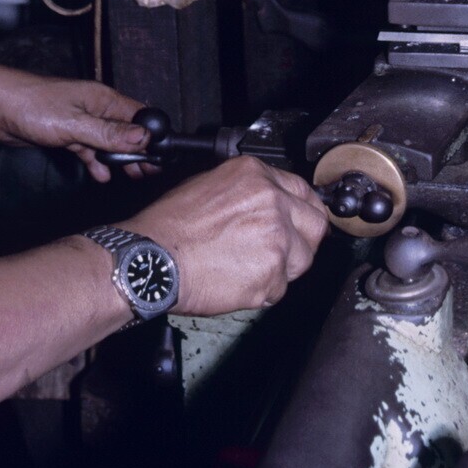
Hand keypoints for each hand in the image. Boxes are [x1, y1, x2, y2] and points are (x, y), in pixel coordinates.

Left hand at [0, 46, 150, 181]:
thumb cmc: (33, 105)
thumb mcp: (75, 124)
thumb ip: (108, 133)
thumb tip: (142, 137)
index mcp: (103, 99)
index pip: (138, 116)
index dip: (152, 134)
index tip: (161, 154)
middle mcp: (95, 109)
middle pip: (125, 130)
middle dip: (139, 150)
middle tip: (150, 171)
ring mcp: (80, 121)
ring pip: (107, 142)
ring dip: (119, 158)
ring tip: (132, 176)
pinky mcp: (65, 134)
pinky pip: (88, 149)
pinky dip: (96, 162)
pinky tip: (101, 175)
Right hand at [127, 155, 328, 314]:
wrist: (151, 260)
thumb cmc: (170, 227)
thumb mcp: (209, 184)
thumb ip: (247, 191)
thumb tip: (266, 202)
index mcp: (257, 176)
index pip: (303, 191)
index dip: (302, 211)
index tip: (300, 222)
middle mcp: (273, 202)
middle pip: (315, 224)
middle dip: (304, 240)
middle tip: (286, 251)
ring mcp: (276, 239)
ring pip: (303, 258)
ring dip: (284, 268)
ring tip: (252, 269)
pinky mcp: (271, 275)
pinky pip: (280, 288)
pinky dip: (263, 291)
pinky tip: (238, 283)